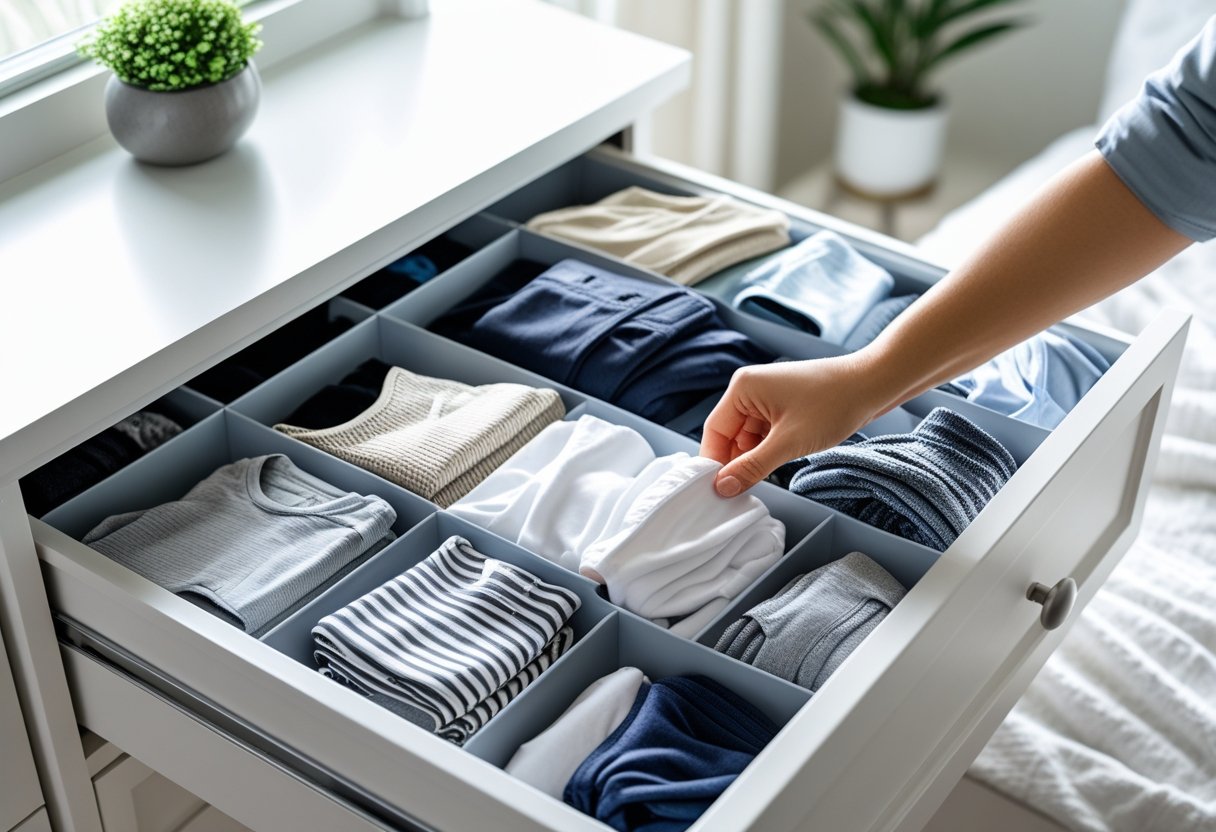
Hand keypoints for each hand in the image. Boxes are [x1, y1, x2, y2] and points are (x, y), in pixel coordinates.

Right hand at [699, 355, 883, 496]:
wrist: (873, 385)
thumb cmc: (835, 402)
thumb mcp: (789, 442)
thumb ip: (752, 467)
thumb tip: (724, 487)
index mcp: (743, 388)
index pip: (714, 432)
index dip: (714, 463)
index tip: (715, 491)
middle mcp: (750, 389)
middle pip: (730, 436)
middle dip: (737, 462)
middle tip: (740, 492)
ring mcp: (767, 397)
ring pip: (748, 438)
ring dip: (755, 458)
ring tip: (767, 476)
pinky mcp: (783, 406)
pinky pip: (765, 434)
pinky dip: (769, 451)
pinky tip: (779, 463)